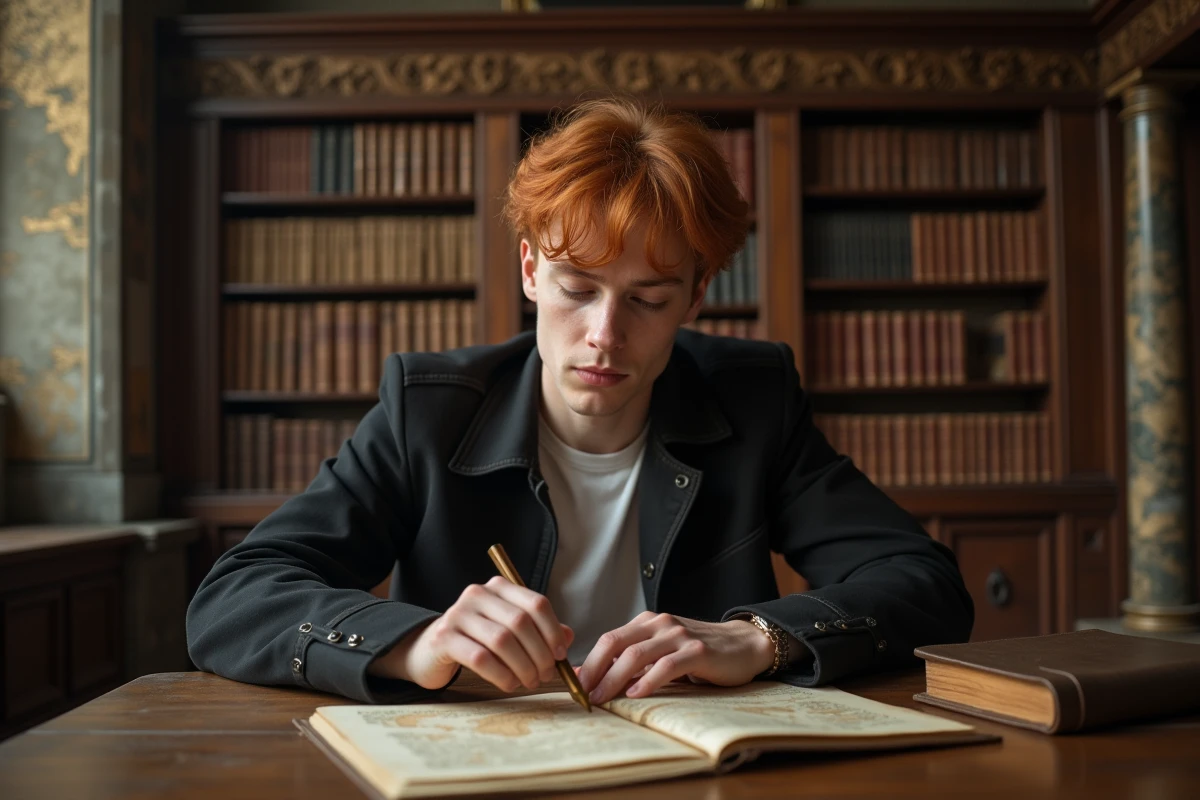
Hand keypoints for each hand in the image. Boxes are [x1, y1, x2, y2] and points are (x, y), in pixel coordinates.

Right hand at [368, 576, 573, 692]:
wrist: (431, 650)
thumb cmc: (477, 640)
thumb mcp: (509, 630)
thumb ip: (538, 631)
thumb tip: (568, 637)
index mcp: (498, 587)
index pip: (536, 603)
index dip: (552, 630)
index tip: (560, 654)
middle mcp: (478, 594)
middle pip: (520, 622)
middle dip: (539, 653)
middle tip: (545, 675)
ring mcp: (458, 613)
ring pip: (502, 640)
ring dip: (523, 666)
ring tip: (530, 682)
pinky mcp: (444, 637)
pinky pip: (481, 658)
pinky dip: (502, 674)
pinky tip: (510, 684)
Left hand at [577, 611, 774, 704]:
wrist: (742, 645)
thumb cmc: (698, 653)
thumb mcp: (662, 653)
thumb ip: (632, 661)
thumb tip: (592, 677)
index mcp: (647, 622)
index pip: (609, 639)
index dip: (588, 661)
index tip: (573, 685)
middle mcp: (660, 624)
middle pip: (615, 643)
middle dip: (594, 670)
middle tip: (582, 694)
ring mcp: (678, 635)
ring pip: (637, 655)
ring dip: (614, 679)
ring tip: (601, 698)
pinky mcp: (697, 651)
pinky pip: (666, 666)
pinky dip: (648, 681)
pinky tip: (636, 694)